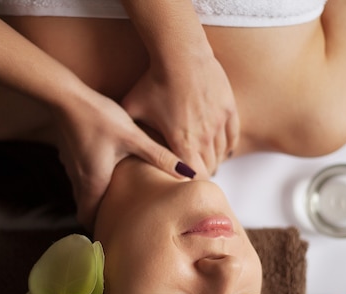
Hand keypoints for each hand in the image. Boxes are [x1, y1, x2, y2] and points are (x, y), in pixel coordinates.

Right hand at [53, 90, 194, 229]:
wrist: (66, 97)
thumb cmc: (99, 117)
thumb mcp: (133, 137)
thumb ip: (160, 156)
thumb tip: (188, 172)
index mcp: (94, 182)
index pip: (89, 218)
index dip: (99, 229)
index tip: (113, 236)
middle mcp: (79, 180)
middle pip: (86, 209)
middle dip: (101, 217)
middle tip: (120, 222)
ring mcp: (72, 168)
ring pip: (83, 194)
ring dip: (97, 201)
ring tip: (118, 202)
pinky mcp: (71, 156)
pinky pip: (81, 179)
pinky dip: (93, 184)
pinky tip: (108, 174)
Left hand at [121, 54, 238, 177]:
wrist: (180, 54)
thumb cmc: (155, 81)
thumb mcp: (133, 107)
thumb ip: (127, 128)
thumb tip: (113, 140)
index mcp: (182, 144)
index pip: (193, 177)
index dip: (189, 185)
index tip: (183, 186)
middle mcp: (204, 138)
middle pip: (209, 168)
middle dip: (201, 174)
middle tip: (193, 177)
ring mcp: (219, 124)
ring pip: (221, 154)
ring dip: (213, 161)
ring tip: (205, 163)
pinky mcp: (229, 110)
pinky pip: (233, 137)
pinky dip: (227, 146)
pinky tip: (221, 149)